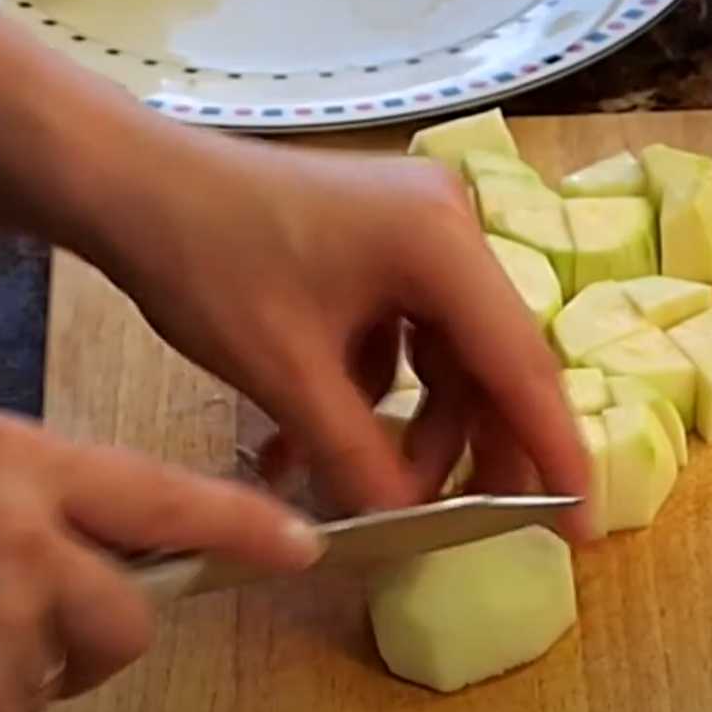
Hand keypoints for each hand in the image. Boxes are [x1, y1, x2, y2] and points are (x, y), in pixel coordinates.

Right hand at [0, 412, 320, 711]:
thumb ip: (30, 489)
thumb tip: (113, 531)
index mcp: (11, 462)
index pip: (162, 494)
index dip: (243, 524)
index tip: (304, 546)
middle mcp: (25, 542)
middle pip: (134, 607)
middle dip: (102, 619)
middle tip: (22, 610)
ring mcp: (4, 632)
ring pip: (78, 664)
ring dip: (35, 659)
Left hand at [89, 130, 591, 537]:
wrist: (128, 185)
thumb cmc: (206, 263)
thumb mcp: (285, 376)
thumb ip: (358, 456)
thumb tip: (408, 524)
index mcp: (442, 244)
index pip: (520, 365)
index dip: (552, 452)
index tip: (583, 526)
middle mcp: (448, 226)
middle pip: (487, 361)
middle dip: (471, 449)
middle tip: (469, 527)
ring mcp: (414, 229)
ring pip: (443, 356)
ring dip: (408, 429)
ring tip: (361, 493)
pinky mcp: (377, 242)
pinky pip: (401, 334)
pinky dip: (371, 393)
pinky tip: (312, 448)